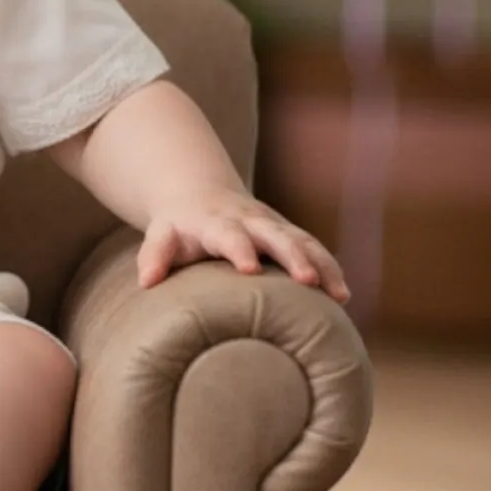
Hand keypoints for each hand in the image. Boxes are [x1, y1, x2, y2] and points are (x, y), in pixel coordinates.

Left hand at [137, 187, 350, 302]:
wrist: (201, 195)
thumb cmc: (178, 227)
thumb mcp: (160, 235)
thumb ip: (154, 255)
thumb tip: (148, 282)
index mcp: (217, 223)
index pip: (229, 234)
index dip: (240, 249)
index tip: (249, 270)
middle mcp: (251, 221)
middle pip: (277, 235)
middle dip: (294, 256)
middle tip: (309, 281)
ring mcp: (274, 226)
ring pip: (304, 241)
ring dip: (323, 264)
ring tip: (340, 295)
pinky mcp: (288, 233)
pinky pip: (314, 248)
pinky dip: (330, 267)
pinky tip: (342, 294)